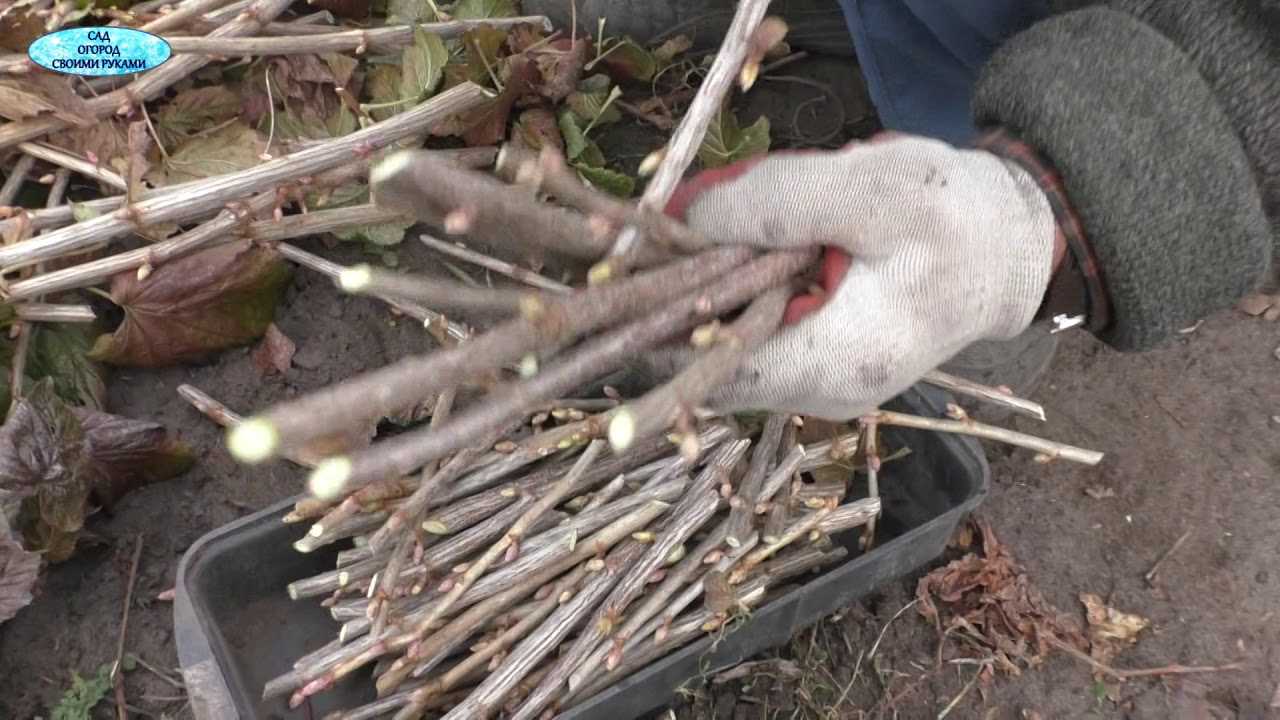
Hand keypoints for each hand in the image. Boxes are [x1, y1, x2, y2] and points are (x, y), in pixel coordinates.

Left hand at [670, 135, 1056, 418]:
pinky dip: (729, 294)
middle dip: (673, 302)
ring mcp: (816, 383)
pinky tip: (730, 249)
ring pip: (723, 348)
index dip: (658, 323)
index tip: (625, 271)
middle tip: (650, 238)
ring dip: (699, 294)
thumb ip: (782, 201)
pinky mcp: (815, 361)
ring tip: (691, 235)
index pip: (711, 372)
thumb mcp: (875, 189)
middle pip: (708, 364)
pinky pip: (749, 335)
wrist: (1008, 250)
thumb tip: (692, 219)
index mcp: (837, 364)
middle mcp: (819, 392)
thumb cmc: (956, 217)